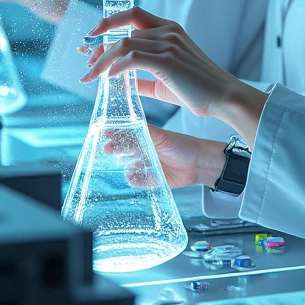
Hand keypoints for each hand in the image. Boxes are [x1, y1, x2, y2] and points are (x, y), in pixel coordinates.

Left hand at [79, 8, 267, 147]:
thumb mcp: (167, 79)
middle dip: (100, 48)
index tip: (92, 35)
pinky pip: (132, 57)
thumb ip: (144, 77)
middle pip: (123, 32)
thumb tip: (120, 82)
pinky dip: (117, 67)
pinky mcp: (168, 61)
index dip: (109, 21)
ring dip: (103, 60)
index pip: (133, 13)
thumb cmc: (199, 90)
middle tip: (87, 64)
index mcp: (170, 29)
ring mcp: (169, 44)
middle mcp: (168, 31)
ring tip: (92, 75)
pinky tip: (110, 78)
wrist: (224, 97)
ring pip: (123, 44)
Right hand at [103, 123, 226, 189]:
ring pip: (130, 167)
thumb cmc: (182, 145)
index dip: (115, 134)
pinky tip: (134, 176)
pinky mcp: (153, 179)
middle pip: (125, 151)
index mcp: (147, 138)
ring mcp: (148, 165)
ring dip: (125, 167)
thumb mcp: (162, 136)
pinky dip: (135, 180)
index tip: (105, 132)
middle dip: (115, 149)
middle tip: (108, 149)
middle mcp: (146, 151)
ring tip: (124, 163)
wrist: (199, 163)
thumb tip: (129, 122)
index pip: (127, 135)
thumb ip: (146, 131)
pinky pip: (139, 181)